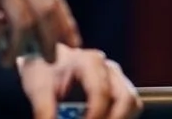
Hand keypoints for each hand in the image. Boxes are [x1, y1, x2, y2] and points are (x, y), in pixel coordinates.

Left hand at [18, 45, 141, 118]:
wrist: (47, 59)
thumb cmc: (43, 70)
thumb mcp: (39, 88)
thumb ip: (44, 110)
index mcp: (89, 62)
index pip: (101, 92)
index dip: (95, 115)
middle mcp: (108, 67)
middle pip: (126, 98)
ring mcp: (117, 77)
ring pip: (132, 103)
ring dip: (119, 118)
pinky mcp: (120, 86)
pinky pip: (131, 106)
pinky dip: (120, 117)